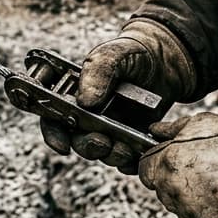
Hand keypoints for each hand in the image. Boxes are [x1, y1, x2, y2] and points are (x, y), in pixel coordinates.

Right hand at [39, 19, 196, 172]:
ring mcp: (109, 129)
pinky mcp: (131, 138)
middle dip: (89, 147)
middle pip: (77, 141)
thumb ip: (96, 73)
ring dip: (111, 155)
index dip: (53, 135)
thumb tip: (85, 103)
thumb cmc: (128, 54)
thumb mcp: (111, 55)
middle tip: (103, 142)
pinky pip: (127, 159)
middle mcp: (86, 116)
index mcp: (71, 95)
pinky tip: (139, 155)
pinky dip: (131, 162)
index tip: (63, 145)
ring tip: (125, 148)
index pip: (52, 119)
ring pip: (102, 152)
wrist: (164, 59)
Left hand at [138, 111, 217, 217]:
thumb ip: (171, 130)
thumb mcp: (198, 124)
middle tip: (205, 173)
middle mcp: (173, 194)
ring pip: (186, 212)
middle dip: (178, 184)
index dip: (158, 165)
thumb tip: (155, 131)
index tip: (172, 162)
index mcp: (164, 166)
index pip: (145, 171)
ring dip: (198, 203)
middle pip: (165, 192)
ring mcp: (192, 216)